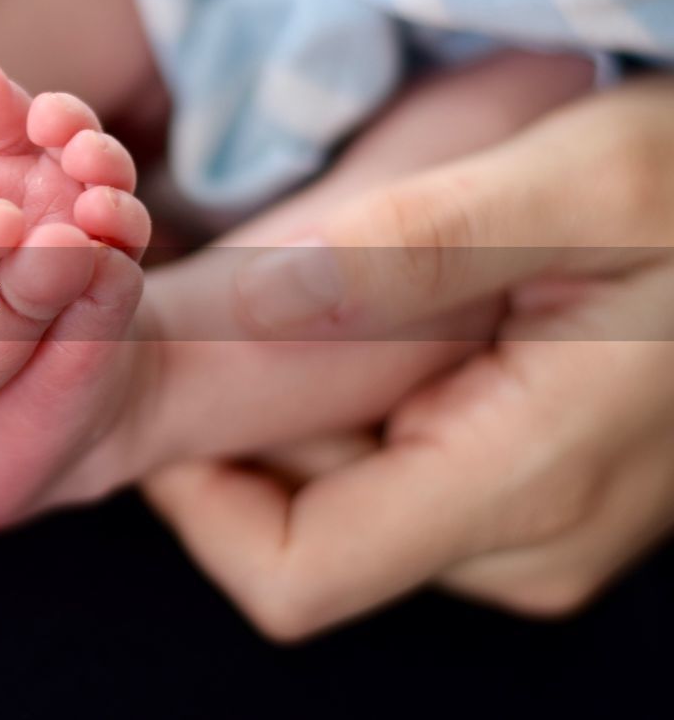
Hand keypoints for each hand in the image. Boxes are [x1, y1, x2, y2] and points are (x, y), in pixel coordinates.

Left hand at [144, 76, 673, 640]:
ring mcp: (532, 525)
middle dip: (248, 422)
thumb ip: (418, 243)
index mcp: (520, 488)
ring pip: (344, 493)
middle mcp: (522, 542)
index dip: (199, 496)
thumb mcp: (582, 180)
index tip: (172, 383)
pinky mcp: (533, 489)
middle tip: (233, 300)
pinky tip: (377, 310)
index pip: (292, 574)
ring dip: (303, 402)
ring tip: (320, 289)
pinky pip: (398, 466)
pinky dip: (358, 396)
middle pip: (303, 525)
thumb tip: (253, 300)